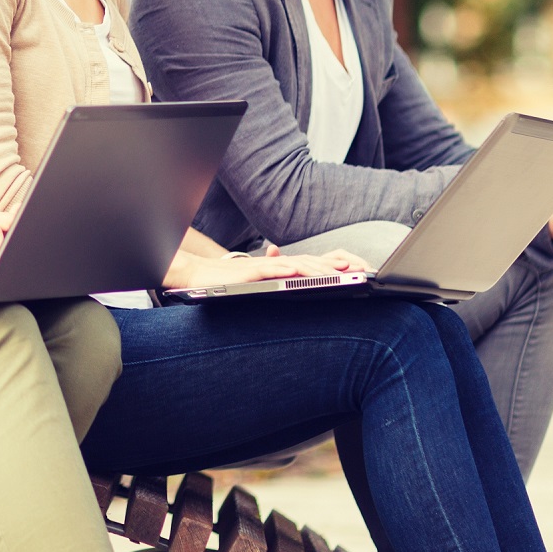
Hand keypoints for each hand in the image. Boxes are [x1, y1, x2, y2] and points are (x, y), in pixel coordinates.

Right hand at [162, 245, 373, 289]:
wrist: (195, 275)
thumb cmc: (225, 283)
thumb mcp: (256, 285)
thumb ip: (276, 284)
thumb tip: (295, 288)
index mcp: (277, 269)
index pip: (310, 266)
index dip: (333, 268)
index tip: (355, 273)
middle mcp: (273, 265)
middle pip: (309, 263)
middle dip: (334, 268)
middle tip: (357, 272)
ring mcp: (261, 268)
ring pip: (294, 265)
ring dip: (317, 269)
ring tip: (337, 274)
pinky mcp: (247, 273)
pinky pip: (269, 270)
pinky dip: (285, 270)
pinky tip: (299, 274)